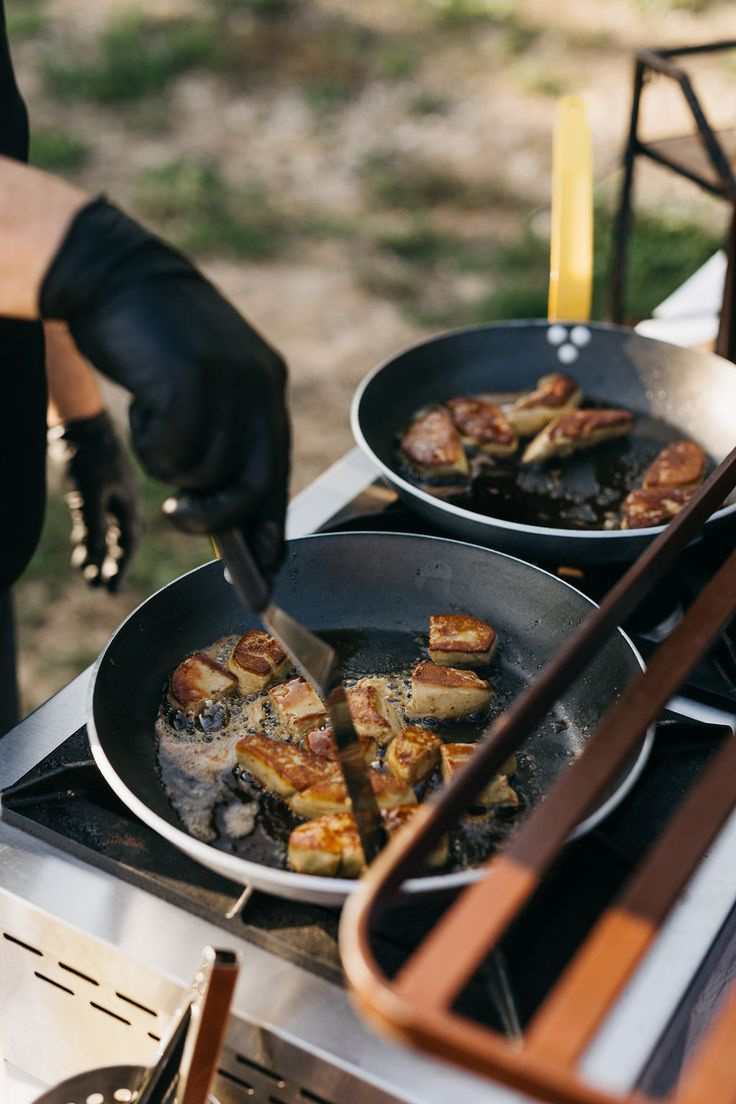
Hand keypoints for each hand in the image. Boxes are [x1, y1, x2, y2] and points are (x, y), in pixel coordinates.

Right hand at [40, 198, 289, 578]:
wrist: (114, 274)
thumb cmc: (150, 338)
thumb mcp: (202, 384)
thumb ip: (223, 434)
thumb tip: (233, 513)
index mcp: (268, 386)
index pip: (278, 471)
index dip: (270, 525)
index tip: (263, 567)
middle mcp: (260, 385)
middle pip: (256, 483)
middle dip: (218, 517)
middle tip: (178, 517)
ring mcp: (231, 381)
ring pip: (207, 472)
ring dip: (168, 464)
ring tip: (151, 420)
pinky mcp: (194, 380)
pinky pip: (173, 451)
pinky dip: (148, 443)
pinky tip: (141, 403)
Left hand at [50, 411, 142, 592]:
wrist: (79, 425)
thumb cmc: (89, 457)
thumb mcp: (90, 495)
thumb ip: (94, 527)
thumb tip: (97, 557)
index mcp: (129, 506)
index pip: (128, 546)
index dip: (120, 569)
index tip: (111, 589)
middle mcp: (123, 505)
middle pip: (121, 544)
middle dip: (112, 566)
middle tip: (101, 588)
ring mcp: (110, 499)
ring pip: (107, 535)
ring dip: (98, 555)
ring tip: (87, 575)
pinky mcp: (96, 493)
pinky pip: (96, 524)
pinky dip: (90, 539)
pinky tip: (81, 552)